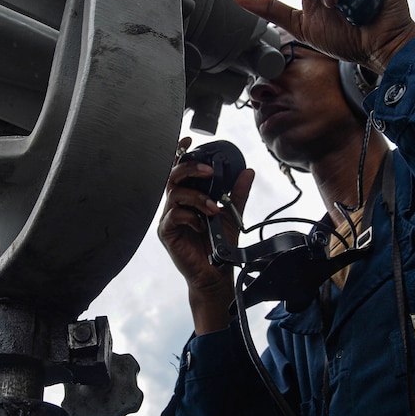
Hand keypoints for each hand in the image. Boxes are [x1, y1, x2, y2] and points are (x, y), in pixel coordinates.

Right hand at [158, 137, 254, 333]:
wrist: (215, 273)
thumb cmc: (219, 244)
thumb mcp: (232, 214)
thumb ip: (236, 193)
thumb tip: (248, 171)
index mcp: (188, 196)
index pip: (180, 170)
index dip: (181, 153)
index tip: (189, 142)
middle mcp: (175, 204)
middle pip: (173, 175)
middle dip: (190, 168)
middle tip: (209, 171)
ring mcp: (169, 217)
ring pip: (175, 193)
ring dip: (198, 196)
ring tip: (214, 208)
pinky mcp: (166, 232)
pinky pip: (174, 215)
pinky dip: (191, 216)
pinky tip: (202, 225)